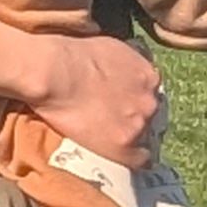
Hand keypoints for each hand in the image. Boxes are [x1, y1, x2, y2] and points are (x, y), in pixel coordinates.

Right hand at [0, 16, 166, 167]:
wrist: (54, 73)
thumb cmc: (69, 54)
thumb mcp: (108, 45)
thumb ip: (125, 60)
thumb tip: (121, 65)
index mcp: (149, 75)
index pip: (152, 95)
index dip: (136, 102)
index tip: (123, 107)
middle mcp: (151, 99)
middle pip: (153, 117)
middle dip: (137, 120)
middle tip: (114, 124)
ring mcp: (140, 123)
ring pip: (147, 139)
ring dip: (133, 140)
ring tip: (111, 143)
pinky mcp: (124, 145)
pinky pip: (140, 161)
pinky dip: (131, 161)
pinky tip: (119, 159)